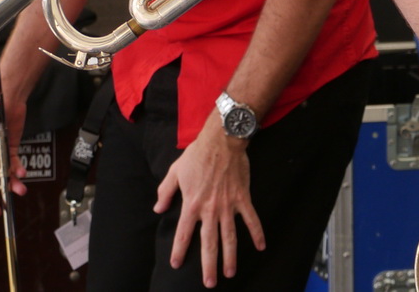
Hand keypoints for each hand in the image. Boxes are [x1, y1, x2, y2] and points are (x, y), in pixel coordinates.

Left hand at [154, 119, 265, 286]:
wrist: (222, 140)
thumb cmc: (197, 155)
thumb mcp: (175, 172)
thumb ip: (166, 191)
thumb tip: (158, 208)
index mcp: (191, 203)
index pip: (183, 233)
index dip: (179, 250)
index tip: (176, 264)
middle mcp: (210, 209)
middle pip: (209, 242)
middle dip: (208, 265)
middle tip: (210, 282)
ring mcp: (228, 205)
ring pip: (230, 237)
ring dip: (230, 257)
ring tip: (230, 273)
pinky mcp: (243, 198)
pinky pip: (251, 219)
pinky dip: (257, 233)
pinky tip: (261, 246)